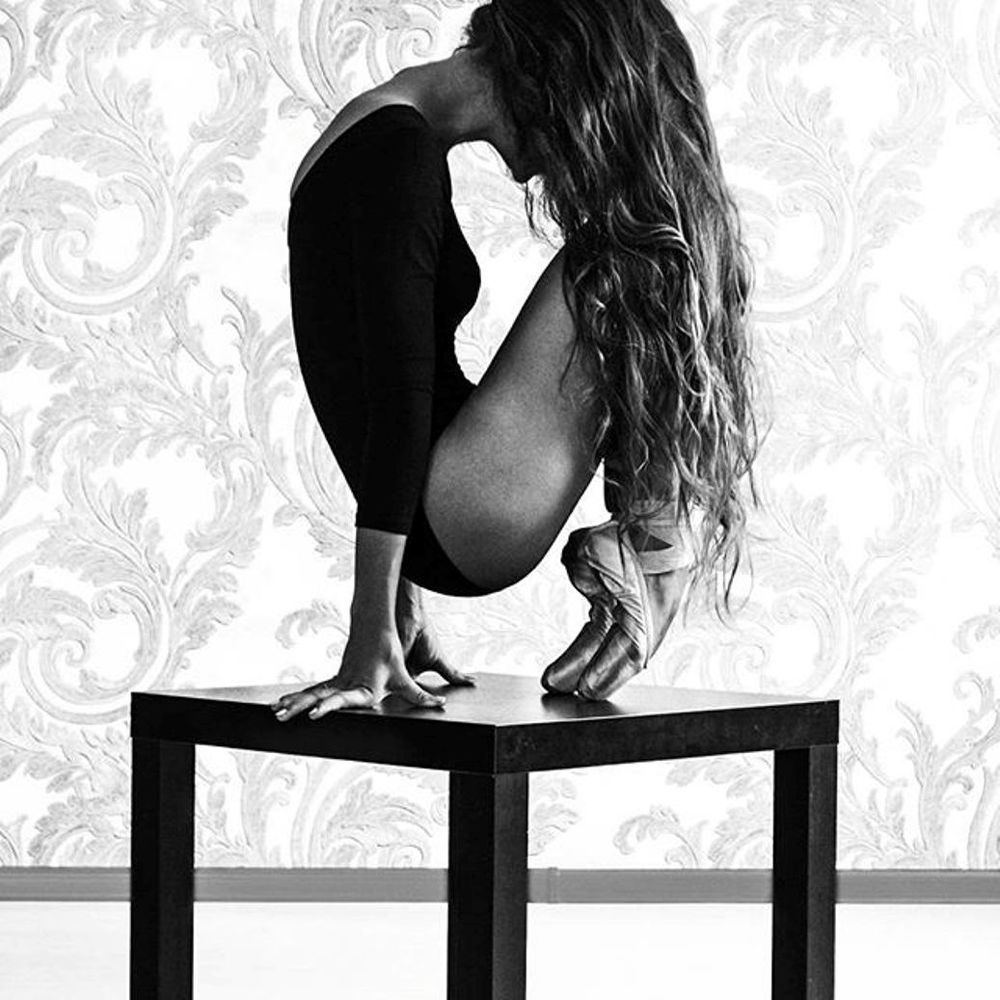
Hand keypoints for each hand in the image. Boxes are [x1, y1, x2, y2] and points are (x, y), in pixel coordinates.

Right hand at [270, 621, 446, 721]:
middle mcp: (347, 684)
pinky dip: (297, 697)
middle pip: (319, 697)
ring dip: (293, 702)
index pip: (344, 699)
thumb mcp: (404, 678)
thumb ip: (419, 695)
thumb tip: (439, 706)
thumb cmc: (389, 654)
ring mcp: (338, 680)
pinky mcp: (334, 679)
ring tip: (276, 713)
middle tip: (283, 716)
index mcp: (363, 687)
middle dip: (301, 707)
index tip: (315, 713)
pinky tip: (282, 704)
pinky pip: (313, 690)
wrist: (375, 628)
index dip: (330, 707)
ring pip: (312, 693)